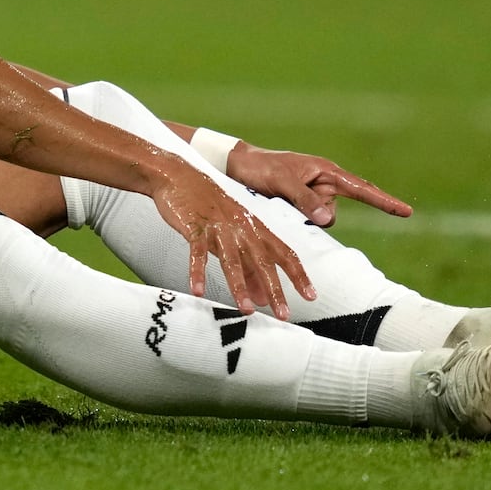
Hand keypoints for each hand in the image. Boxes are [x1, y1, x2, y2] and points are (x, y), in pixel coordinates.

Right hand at [148, 161, 316, 319]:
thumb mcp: (233, 234)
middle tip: (283, 313)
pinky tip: (198, 290)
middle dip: (274, 289)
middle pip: (263, 260)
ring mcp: (218, 226)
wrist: (181, 176)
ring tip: (246, 310)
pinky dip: (197, 271)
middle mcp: (241, 227)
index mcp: (255, 227)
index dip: (298, 275)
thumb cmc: (209, 206)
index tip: (310, 295)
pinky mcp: (195, 226)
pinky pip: (198, 252)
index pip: (284, 253)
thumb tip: (262, 297)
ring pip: (232, 259)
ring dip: (240, 286)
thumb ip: (248, 266)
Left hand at [226, 145, 411, 227]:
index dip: (384, 202)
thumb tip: (328, 218)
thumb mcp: (282, 181)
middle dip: (314, 215)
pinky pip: (305, 224)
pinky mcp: (299, 209)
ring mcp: (311, 198)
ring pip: (318, 222)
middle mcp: (323, 185)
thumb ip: (305, 199)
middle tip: (285, 199)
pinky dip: (293, 221)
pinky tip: (275, 209)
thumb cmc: (260, 168)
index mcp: (326, 171)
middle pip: (333, 213)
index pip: (362, 189)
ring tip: (275, 200)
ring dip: (299, 218)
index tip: (407, 212)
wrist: (235, 167)